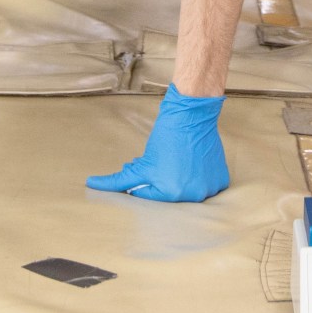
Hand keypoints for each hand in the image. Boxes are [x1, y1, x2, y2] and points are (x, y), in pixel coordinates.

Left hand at [86, 84, 229, 201]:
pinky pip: (205, 186)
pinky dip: (198, 178)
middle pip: (167, 197)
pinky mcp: (221, 180)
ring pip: (187, 192)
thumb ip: (119, 179)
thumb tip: (90, 184)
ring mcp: (209, 188)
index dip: (141, 183)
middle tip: (159, 163)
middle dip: (158, 183)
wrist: (192, 114)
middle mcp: (192, 196)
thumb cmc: (166, 136)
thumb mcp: (142, 162)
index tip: (144, 169)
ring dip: (178, 180)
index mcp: (171, 194)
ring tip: (175, 161)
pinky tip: (191, 163)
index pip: (148, 198)